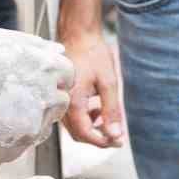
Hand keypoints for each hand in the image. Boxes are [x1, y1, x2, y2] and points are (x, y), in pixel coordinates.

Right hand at [0, 28, 72, 164]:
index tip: (32, 77)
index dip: (51, 74)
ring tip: (1, 109)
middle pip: (60, 99)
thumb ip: (31, 43)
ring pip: (46, 122)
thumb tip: (58, 50)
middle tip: (15, 95)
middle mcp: (46, 97)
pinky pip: (27, 141)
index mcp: (44, 67)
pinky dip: (15, 134)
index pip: (68, 72)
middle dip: (44, 96)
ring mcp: (34, 126)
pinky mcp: (20, 148)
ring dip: (32, 116)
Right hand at [60, 28, 123, 147]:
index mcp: (73, 102)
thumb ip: (112, 111)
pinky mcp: (61, 98)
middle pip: (79, 135)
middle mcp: (62, 105)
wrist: (78, 36)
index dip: (102, 142)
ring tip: (107, 117)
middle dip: (99, 138)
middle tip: (117, 135)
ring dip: (92, 129)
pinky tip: (97, 109)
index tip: (118, 141)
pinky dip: (86, 120)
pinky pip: (72, 118)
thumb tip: (116, 135)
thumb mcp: (108, 83)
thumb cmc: (93, 55)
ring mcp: (60, 102)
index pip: (85, 134)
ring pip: (75, 128)